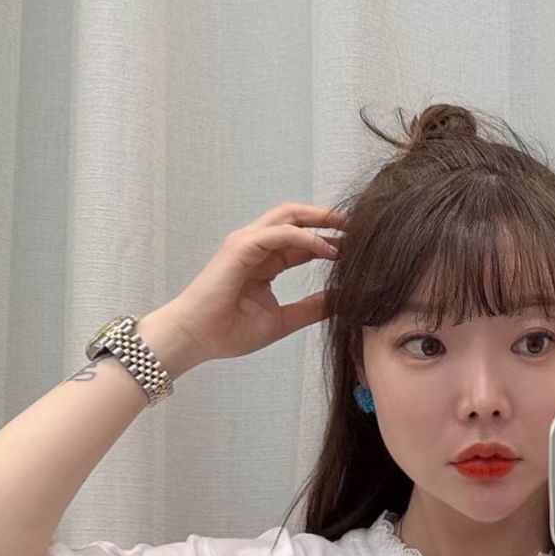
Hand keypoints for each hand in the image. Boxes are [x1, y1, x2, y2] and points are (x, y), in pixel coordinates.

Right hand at [154, 201, 347, 367]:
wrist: (195, 338)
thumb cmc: (228, 331)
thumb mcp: (283, 319)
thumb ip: (312, 308)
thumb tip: (341, 301)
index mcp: (265, 261)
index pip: (302, 240)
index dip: (330, 239)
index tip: (358, 247)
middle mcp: (256, 246)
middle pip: (296, 218)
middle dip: (328, 219)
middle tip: (359, 227)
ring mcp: (246, 243)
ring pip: (288, 217)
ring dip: (320, 220)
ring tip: (348, 230)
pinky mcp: (240, 248)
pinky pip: (279, 234)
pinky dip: (305, 238)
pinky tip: (327, 250)